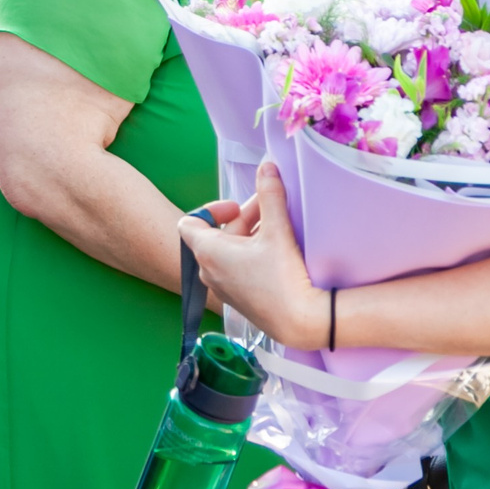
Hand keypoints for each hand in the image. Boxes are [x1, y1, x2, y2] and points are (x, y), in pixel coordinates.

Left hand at [179, 164, 328, 348]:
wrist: (299, 323)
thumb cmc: (282, 278)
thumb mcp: (277, 230)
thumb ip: (270, 195)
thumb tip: (267, 166)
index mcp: (208, 252)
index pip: (190, 223)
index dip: (212, 208)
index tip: (237, 206)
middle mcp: (209, 271)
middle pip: (217, 234)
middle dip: (244, 217)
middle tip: (270, 207)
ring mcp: (222, 287)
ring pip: (228, 251)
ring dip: (249, 235)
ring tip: (278, 226)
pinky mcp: (238, 298)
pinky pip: (236, 268)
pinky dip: (251, 254)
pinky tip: (277, 250)